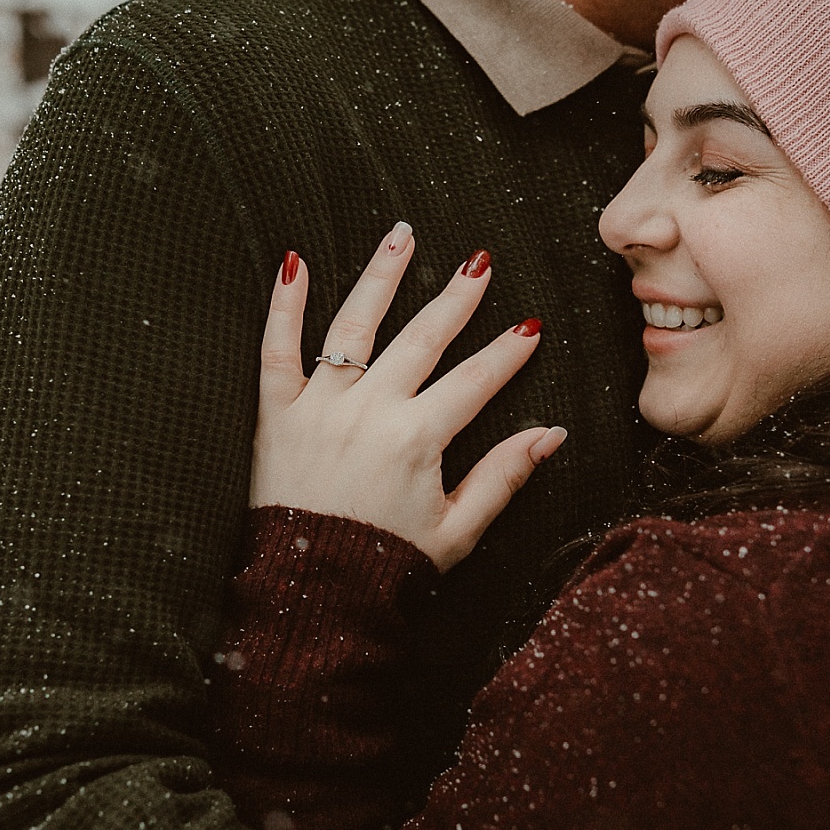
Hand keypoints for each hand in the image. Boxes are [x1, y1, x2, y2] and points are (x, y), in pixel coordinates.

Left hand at [252, 224, 565, 570]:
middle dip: (456, 297)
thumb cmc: (384, 567)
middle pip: (421, 339)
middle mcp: (370, 412)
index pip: (474, 381)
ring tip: (402, 236)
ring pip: (354, 326)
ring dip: (382, 276)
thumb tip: (553, 435)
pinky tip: (294, 263)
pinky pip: (277, 350)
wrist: (309, 594)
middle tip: (479, 263)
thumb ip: (504, 477)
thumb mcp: (457, 531)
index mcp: (417, 439)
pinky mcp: (277, 415)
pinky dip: (283, 306)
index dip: (506, 354)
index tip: (529, 327)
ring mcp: (320, 408)